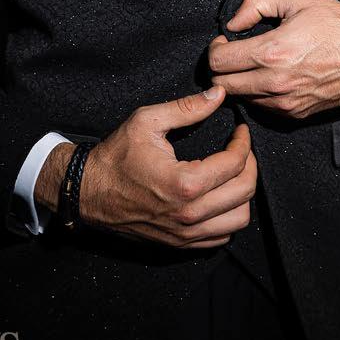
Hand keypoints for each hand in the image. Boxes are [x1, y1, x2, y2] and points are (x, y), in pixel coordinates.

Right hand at [72, 85, 256, 248]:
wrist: (89, 192)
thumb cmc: (116, 157)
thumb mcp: (147, 121)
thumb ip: (187, 107)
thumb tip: (218, 94)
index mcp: (185, 183)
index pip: (235, 163)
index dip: (243, 142)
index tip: (240, 131)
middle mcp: (190, 214)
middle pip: (244, 191)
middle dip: (250, 165)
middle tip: (241, 149)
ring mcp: (186, 234)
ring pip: (239, 219)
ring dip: (243, 194)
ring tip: (233, 174)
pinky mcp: (181, 244)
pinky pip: (222, 237)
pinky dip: (229, 216)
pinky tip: (220, 196)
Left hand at [207, 0, 339, 119]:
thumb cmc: (337, 24)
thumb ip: (256, 2)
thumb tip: (233, 22)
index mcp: (272, 53)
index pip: (218, 62)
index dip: (215, 49)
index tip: (226, 41)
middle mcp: (275, 83)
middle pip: (223, 85)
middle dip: (222, 67)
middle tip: (235, 53)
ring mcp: (285, 102)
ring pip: (241, 99)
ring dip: (240, 82)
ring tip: (255, 64)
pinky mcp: (296, 113)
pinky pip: (263, 108)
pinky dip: (259, 94)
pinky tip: (272, 76)